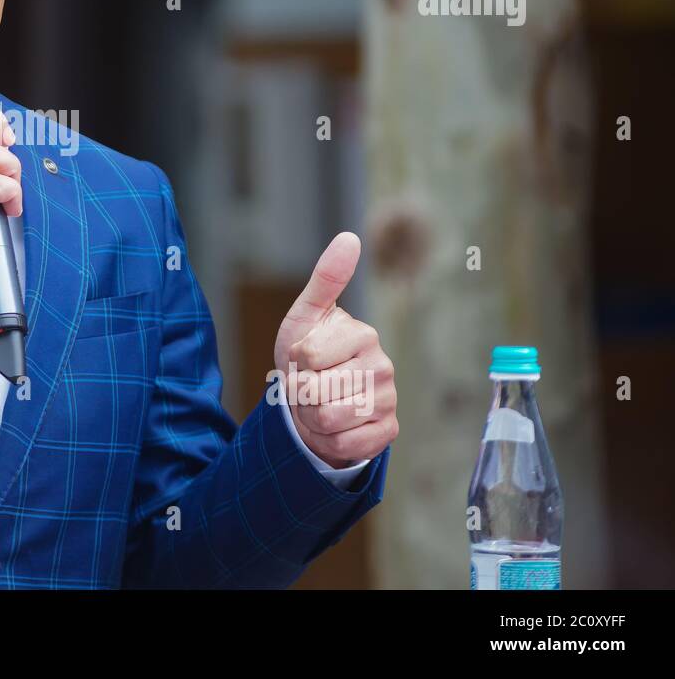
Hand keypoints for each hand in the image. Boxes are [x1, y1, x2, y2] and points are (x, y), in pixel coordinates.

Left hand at [272, 231, 397, 468]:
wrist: (315, 401)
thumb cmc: (307, 355)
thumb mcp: (306, 316)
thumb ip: (326, 279)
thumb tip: (349, 237)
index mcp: (363, 334)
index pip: (306, 356)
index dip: (293, 362)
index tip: (302, 360)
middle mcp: (383, 366)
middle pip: (316, 390)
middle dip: (300, 392)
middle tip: (309, 385)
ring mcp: (389, 400)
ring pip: (329, 419)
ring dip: (311, 417)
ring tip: (319, 404)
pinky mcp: (388, 432)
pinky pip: (347, 445)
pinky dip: (329, 440)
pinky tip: (335, 426)